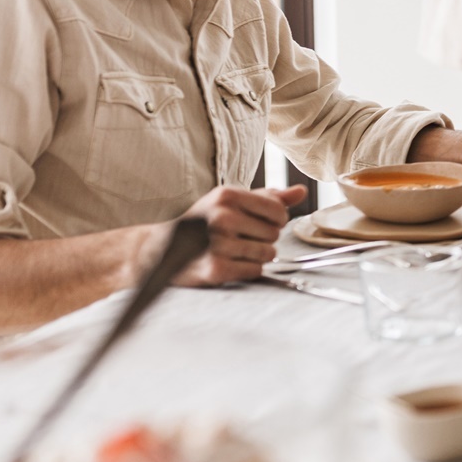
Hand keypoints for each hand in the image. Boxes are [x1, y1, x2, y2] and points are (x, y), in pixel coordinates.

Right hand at [166, 184, 306, 285]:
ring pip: (268, 254)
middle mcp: (221, 217)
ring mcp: (217, 244)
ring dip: (256, 256)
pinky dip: (247, 270)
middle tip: (238, 238)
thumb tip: (302, 191)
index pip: (279, 212)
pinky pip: (256, 271)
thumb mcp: (233, 202)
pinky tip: (229, 263)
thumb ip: (270, 197)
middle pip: (274, 234)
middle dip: (262, 238)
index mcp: (227, 195)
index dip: (275, 221)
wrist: (160, 250)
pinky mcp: (215, 269)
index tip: (258, 223)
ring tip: (233, 250)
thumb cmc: (205, 222)